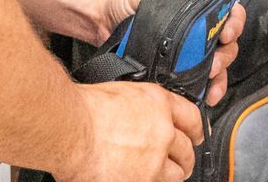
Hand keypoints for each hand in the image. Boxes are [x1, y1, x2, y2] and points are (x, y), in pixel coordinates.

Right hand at [62, 81, 203, 181]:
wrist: (71, 130)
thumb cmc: (83, 110)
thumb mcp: (120, 94)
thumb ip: (139, 107)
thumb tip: (141, 115)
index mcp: (158, 104)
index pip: (192, 117)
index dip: (196, 128)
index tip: (196, 135)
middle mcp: (163, 132)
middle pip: (187, 149)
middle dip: (185, 156)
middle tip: (181, 160)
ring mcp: (155, 161)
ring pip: (176, 174)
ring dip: (171, 175)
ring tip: (163, 175)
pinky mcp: (144, 181)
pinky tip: (142, 178)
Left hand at [98, 0, 243, 105]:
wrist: (105, 22)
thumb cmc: (126, 4)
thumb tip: (164, 1)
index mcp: (197, 10)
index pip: (229, 13)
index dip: (234, 22)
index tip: (226, 31)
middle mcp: (199, 32)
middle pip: (227, 45)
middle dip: (225, 56)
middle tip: (213, 64)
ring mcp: (191, 55)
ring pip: (218, 67)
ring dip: (219, 78)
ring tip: (211, 86)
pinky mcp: (180, 74)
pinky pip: (202, 85)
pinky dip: (208, 93)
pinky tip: (206, 99)